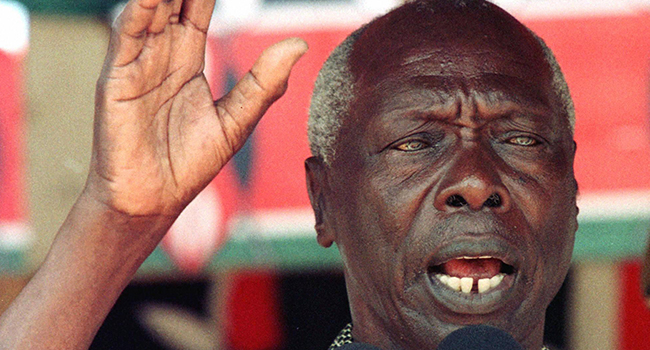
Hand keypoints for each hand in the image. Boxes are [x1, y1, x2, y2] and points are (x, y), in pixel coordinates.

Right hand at [89, 0, 307, 219]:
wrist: (154, 200)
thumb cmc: (188, 163)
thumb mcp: (235, 121)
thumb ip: (263, 83)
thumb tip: (298, 45)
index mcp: (188, 60)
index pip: (197, 9)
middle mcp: (161, 54)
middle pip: (173, 1)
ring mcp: (137, 64)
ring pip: (149, 11)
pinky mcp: (118, 80)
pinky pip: (127, 37)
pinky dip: (138, 12)